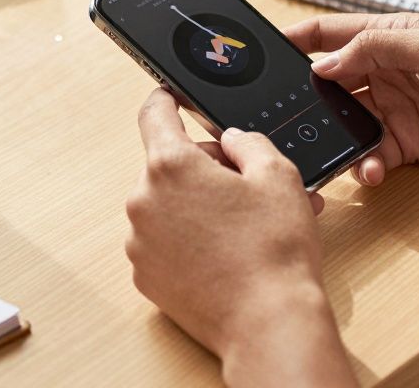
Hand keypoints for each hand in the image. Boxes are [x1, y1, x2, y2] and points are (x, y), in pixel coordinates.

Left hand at [126, 89, 355, 386]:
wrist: (268, 322)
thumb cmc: (275, 250)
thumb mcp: (278, 175)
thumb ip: (248, 142)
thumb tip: (231, 140)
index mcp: (171, 166)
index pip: (154, 113)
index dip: (166, 98)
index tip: (171, 95)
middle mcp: (144, 201)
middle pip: (169, 165)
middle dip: (205, 168)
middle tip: (247, 186)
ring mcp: (140, 243)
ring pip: (168, 205)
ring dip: (198, 206)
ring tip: (244, 226)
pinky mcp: (145, 276)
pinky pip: (164, 242)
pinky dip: (188, 240)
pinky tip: (225, 253)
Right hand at [285, 13, 418, 182]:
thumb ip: (374, 50)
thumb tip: (325, 64)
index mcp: (395, 37)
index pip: (334, 33)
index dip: (299, 40)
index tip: (265, 52)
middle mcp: (393, 72)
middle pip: (334, 82)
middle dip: (310, 99)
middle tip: (287, 117)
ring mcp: (403, 109)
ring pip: (350, 123)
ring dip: (338, 138)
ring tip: (331, 152)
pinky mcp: (416, 145)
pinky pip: (376, 155)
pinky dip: (366, 165)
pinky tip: (370, 171)